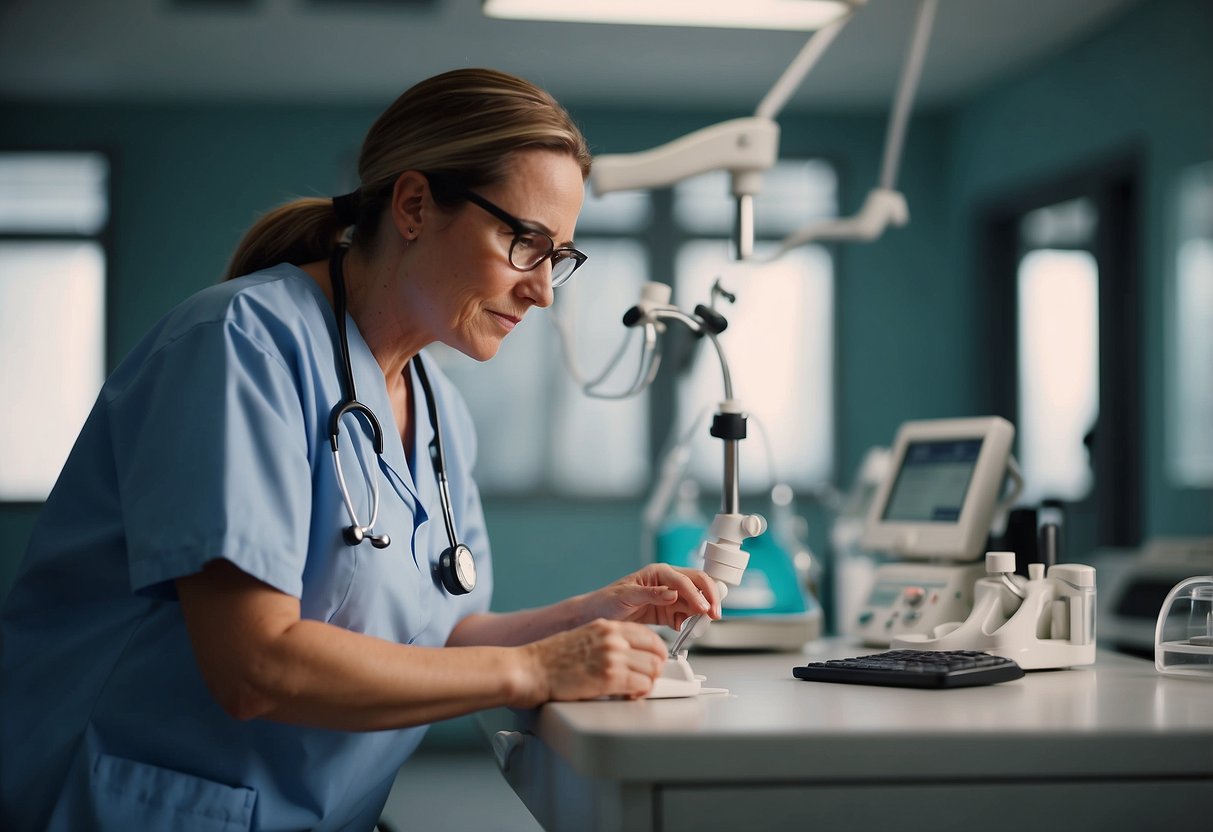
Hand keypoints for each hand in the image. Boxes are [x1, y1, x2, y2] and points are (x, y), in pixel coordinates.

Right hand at [517, 619, 668, 703]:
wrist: (530, 670)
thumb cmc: (549, 659)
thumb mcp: (583, 637)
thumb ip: (606, 641)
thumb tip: (626, 654)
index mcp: (607, 627)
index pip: (648, 635)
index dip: (656, 652)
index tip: (653, 661)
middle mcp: (612, 638)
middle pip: (655, 652)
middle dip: (655, 669)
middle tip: (646, 679)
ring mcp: (612, 657)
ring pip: (652, 670)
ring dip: (648, 683)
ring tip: (635, 689)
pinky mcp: (609, 678)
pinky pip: (641, 685)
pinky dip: (639, 694)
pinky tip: (629, 695)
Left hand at [584, 563, 722, 630]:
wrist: (597, 616)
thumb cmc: (606, 601)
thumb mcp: (626, 596)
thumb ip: (650, 594)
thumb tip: (672, 592)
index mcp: (658, 572)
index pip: (685, 580)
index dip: (697, 594)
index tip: (704, 608)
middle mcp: (667, 582)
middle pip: (698, 584)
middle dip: (710, 598)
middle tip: (714, 614)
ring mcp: (669, 597)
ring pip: (695, 601)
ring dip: (700, 613)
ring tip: (698, 626)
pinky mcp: (667, 612)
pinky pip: (686, 615)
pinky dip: (689, 623)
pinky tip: (682, 628)